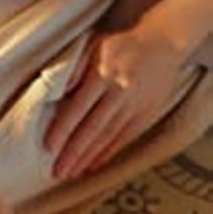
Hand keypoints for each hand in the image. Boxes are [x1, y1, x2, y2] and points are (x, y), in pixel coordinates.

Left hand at [44, 20, 183, 179]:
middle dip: (73, 153)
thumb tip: (56, 93)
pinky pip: (123, 137)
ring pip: (107, 136)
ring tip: (71, 173)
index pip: (78, 107)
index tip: (49, 148)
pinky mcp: (145, 113)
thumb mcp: (94, 45)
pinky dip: (107, 153)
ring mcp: (134, 104)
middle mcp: (119, 90)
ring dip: (88, 158)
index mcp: (102, 72)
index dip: (63, 130)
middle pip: (92, 128)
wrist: (164, 40)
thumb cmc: (120, 45)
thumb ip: (74, 67)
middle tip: (58, 172)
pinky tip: (93, 166)